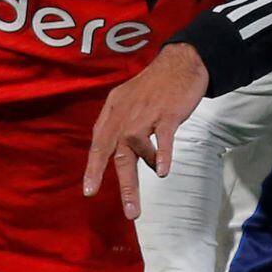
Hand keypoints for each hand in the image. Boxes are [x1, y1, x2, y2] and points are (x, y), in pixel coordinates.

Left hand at [84, 44, 209, 219]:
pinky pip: (162, 138)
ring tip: (158, 175)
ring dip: (145, 166)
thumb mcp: (129, 99)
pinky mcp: (167, 113)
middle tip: (127, 210)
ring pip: (136, 146)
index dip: (93, 167)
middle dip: (119, 182)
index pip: (99, 142)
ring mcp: (146, 113)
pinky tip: (163, 171)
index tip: (90, 190)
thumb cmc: (157, 84)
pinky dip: (162, 154)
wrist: (181, 61)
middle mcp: (125, 113)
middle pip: (115, 151)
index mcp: (114, 110)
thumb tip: (117, 151)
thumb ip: (121, 124)